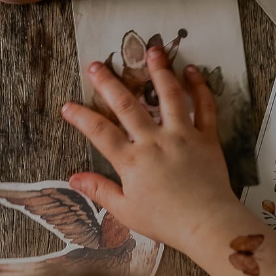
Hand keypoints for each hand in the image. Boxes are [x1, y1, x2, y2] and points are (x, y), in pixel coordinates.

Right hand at [62, 47, 234, 253]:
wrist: (207, 224)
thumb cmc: (166, 221)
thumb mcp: (126, 211)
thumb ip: (100, 191)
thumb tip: (74, 178)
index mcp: (133, 161)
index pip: (100, 133)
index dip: (82, 117)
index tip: (68, 105)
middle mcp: (155, 142)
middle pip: (128, 106)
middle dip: (109, 83)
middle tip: (97, 65)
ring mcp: (182, 136)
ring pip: (169, 96)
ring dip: (159, 71)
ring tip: (152, 50)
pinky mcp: (206, 138)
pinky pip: (205, 107)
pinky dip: (199, 87)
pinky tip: (192, 71)